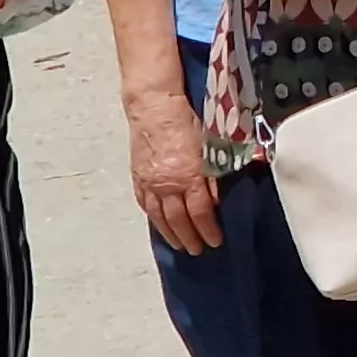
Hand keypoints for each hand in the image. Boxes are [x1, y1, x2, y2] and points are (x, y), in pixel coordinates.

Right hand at [127, 87, 221, 253]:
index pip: (201, 212)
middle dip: (190, 238)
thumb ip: (215, 174)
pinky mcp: (137, 177)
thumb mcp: (210, 145)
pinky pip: (145, 204)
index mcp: (188, 175)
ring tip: (180, 245)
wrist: (154, 106)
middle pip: (179, 220)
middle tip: (198, 250)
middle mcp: (167, 184)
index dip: (209, 229)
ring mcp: (149, 182)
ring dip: (171, 233)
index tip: (216, 241)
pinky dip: (153, 217)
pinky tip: (159, 224)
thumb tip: (219, 199)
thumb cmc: (187, 120)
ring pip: (160, 216)